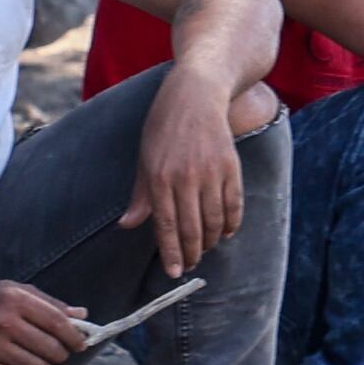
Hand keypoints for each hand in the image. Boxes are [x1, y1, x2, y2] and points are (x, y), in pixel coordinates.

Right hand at [0, 266, 90, 364]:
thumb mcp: (16, 290)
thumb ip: (50, 303)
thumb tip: (81, 316)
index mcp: (15, 299)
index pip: (57, 322)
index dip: (74, 336)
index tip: (81, 343)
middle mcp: (3, 323)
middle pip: (51, 349)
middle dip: (61, 353)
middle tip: (58, 350)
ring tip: (37, 356)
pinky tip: (21, 364)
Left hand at [133, 68, 247, 276]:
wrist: (196, 93)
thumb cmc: (164, 125)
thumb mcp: (145, 157)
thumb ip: (141, 194)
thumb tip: (129, 224)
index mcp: (159, 177)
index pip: (166, 225)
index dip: (171, 252)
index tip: (173, 271)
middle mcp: (185, 177)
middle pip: (192, 228)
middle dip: (191, 253)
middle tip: (188, 266)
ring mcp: (211, 172)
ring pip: (214, 220)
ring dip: (210, 241)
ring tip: (204, 249)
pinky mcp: (231, 166)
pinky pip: (234, 204)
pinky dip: (231, 223)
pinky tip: (225, 232)